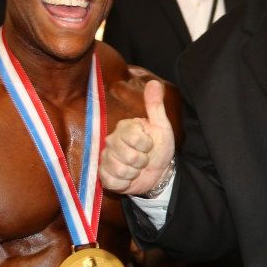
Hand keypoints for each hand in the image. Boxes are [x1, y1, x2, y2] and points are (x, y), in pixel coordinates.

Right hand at [100, 80, 174, 195]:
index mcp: (124, 127)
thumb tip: (154, 83)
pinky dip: (124, 183)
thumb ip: (155, 106)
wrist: (159, 173)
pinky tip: (128, 179)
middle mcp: (111, 141)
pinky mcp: (104, 176)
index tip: (150, 145)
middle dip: (141, 161)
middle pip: (127, 155)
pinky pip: (111, 181)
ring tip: (137, 169)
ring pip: (119, 169)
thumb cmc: (160, 148)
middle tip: (144, 159)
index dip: (146, 145)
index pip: (134, 137)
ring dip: (134, 173)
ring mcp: (106, 159)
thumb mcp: (162, 126)